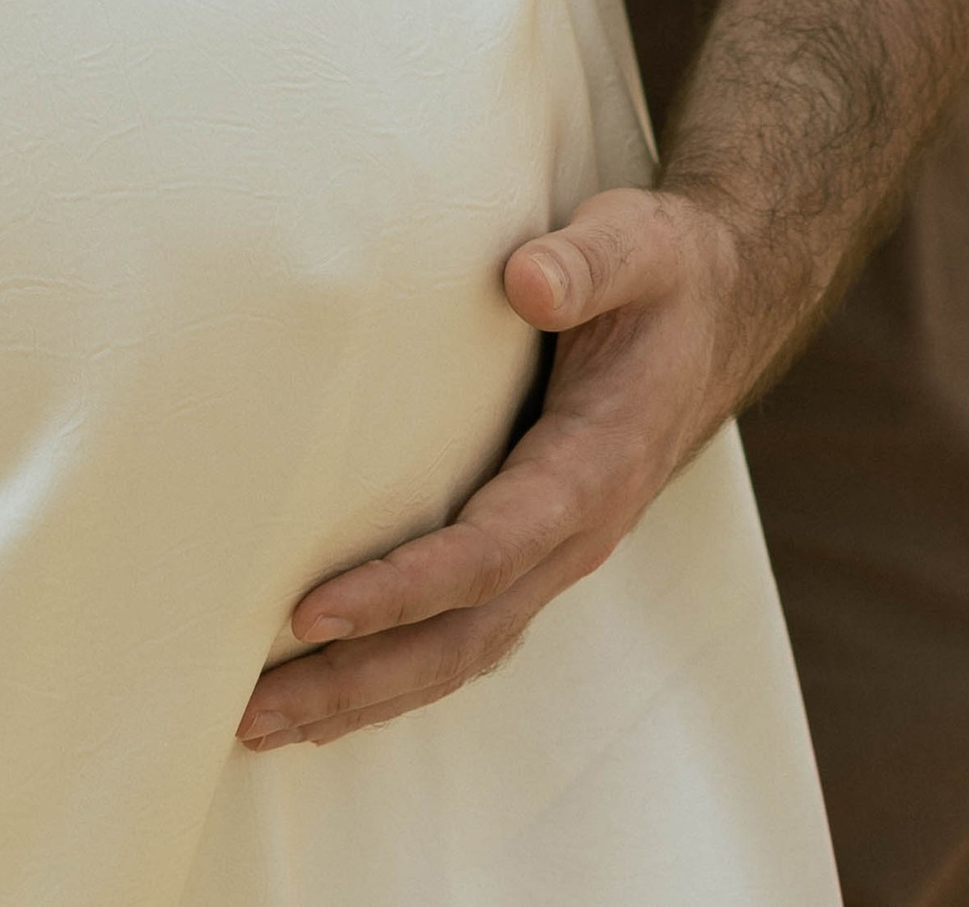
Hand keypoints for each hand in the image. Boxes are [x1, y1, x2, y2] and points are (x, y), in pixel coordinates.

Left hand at [237, 182, 806, 749]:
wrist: (718, 312)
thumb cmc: (663, 272)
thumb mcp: (638, 243)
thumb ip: (586, 262)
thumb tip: (526, 280)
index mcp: (596, 466)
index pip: (489, 549)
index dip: (400, 589)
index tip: (309, 610)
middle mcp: (577, 533)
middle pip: (462, 637)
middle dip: (357, 679)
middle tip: (250, 712)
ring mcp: (556, 554)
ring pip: (460, 653)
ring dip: (364, 697)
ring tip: (264, 725)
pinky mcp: (534, 552)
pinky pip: (465, 634)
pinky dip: (394, 673)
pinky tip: (329, 693)